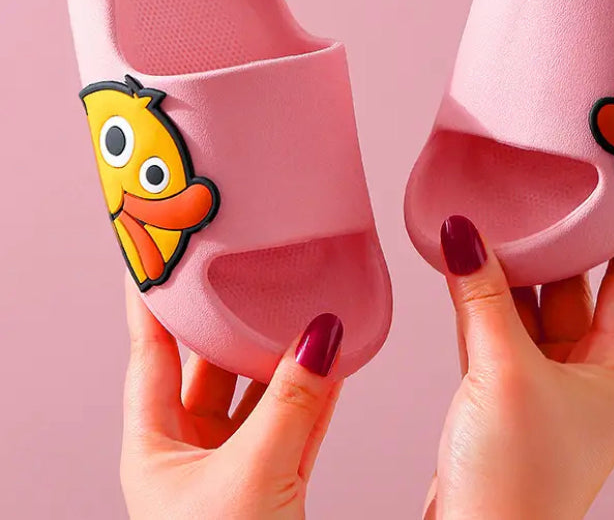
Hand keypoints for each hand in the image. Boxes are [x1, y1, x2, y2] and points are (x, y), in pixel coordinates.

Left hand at [120, 277, 343, 519]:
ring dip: (286, 363)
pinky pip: (295, 426)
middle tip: (256, 274)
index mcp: (155, 449)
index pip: (151, 355)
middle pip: (214, 369)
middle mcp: (191, 453)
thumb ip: (291, 404)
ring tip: (308, 313)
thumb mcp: (252, 474)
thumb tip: (321, 336)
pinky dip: (315, 397)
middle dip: (237, 324)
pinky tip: (333, 364)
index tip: (160, 256)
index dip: (155, 304)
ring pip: (260, 398)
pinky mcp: (274, 486)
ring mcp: (234, 469)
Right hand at [425, 216, 613, 519]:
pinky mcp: (498, 394)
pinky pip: (491, 329)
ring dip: (508, 268)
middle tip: (541, 188)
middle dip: (556, 242)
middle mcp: (583, 375)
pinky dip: (476, 298)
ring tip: (492, 214)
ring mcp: (539, 384)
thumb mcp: (506, 373)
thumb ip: (483, 297)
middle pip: (573, 289)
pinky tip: (459, 264)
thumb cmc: (517, 482)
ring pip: (526, 308)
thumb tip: (463, 232)